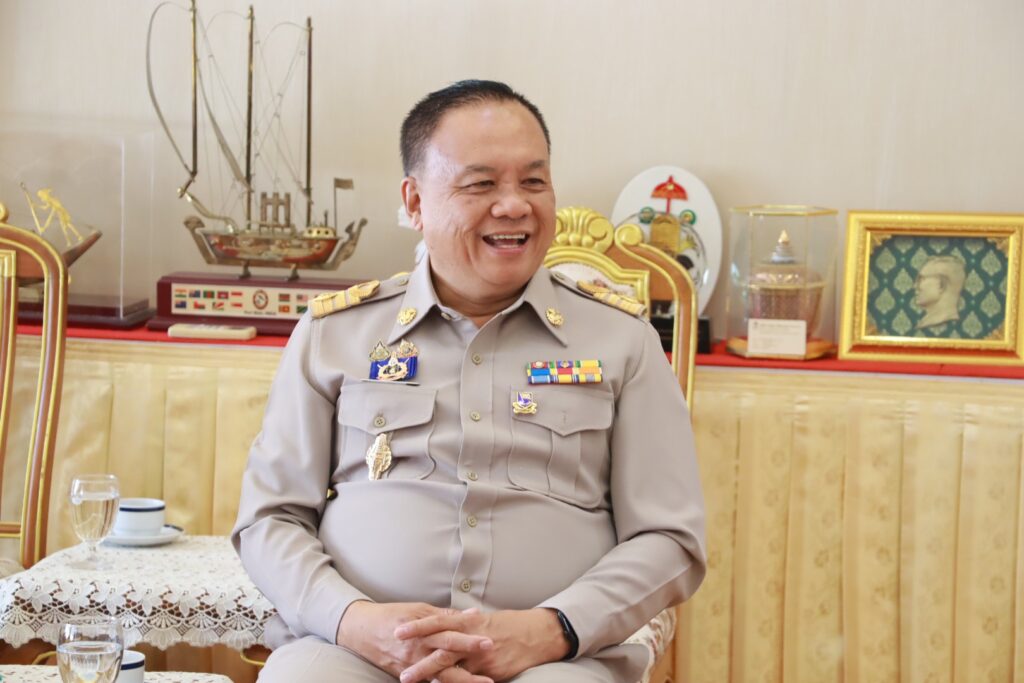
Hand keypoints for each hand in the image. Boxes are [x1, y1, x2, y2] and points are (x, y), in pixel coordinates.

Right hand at [336, 601, 494, 681]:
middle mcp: (418, 650)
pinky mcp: (406, 675)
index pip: (449, 635)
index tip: (489, 640)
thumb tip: (472, 614)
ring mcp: (412, 665)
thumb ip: (445, 615)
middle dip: (469, 663)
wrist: (361, 630)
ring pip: (440, 676)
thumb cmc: (392, 615)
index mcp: (423, 631)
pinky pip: (428, 682)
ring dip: (462, 680)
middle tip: (490, 667)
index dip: (469, 638)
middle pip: (447, 658)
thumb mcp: (419, 609)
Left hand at [395, 608, 566, 682]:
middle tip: (400, 667)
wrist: (536, 634)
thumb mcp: (482, 619)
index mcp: (469, 621)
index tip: (398, 631)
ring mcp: (482, 657)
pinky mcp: (491, 672)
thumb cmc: (508, 624)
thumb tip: (442, 623)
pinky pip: (468, 680)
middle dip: (419, 658)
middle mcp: (473, 638)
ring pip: (452, 668)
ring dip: (430, 675)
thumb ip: (461, 623)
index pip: (438, 622)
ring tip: (410, 680)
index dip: (418, 627)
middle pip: (441, 649)